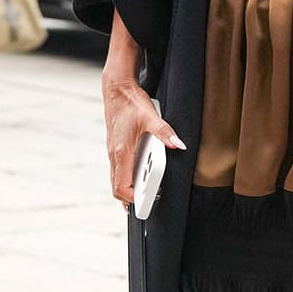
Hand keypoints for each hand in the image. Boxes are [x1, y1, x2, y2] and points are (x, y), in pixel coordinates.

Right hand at [102, 76, 185, 204]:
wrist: (116, 88)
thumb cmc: (130, 102)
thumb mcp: (151, 116)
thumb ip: (165, 133)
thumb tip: (179, 145)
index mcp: (121, 151)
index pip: (121, 186)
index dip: (133, 199)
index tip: (147, 202)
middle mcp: (114, 154)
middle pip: (117, 187)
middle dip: (131, 198)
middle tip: (148, 202)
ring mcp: (113, 151)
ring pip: (117, 179)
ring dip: (129, 188)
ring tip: (146, 193)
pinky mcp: (115, 147)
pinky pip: (119, 170)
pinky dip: (127, 177)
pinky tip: (140, 174)